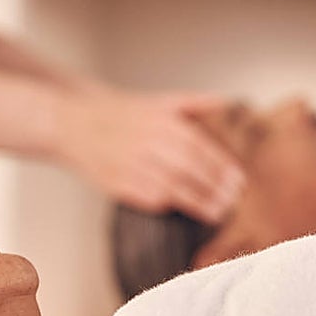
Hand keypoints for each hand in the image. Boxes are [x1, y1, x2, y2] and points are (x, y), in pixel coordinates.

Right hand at [56, 88, 245, 222]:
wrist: (75, 123)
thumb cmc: (124, 115)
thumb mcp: (159, 102)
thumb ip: (195, 103)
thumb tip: (230, 103)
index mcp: (162, 120)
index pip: (200, 146)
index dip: (222, 167)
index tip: (240, 182)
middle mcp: (148, 141)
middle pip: (190, 168)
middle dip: (214, 188)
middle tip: (233, 203)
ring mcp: (131, 163)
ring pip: (172, 188)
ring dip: (198, 203)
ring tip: (218, 214)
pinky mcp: (116, 182)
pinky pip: (148, 198)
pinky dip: (169, 206)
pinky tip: (185, 212)